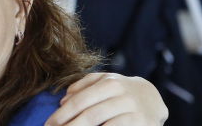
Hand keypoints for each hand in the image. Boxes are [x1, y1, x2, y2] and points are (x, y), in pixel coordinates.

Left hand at [45, 73, 167, 125]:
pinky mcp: (142, 124)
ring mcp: (134, 112)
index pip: (80, 101)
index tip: (48, 125)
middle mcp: (123, 96)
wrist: (153, 99)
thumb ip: (83, 85)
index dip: (62, 115)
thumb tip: (63, 99)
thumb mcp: (104, 80)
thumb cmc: (121, 91)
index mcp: (110, 83)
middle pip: (89, 116)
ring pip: (103, 125)